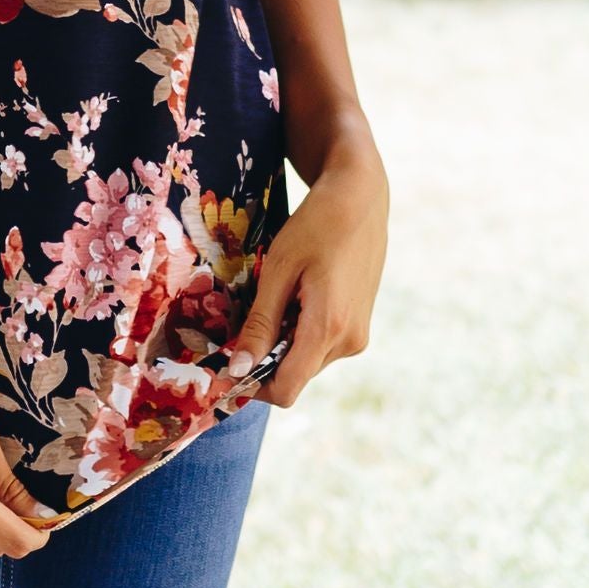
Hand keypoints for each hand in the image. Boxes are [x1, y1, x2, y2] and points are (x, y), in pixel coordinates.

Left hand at [230, 142, 388, 408]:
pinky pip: (320, 345)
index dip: (253, 386)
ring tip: (280, 298)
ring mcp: (358, 335)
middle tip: (248, 318)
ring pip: (306, 361)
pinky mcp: (359, 326)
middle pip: (294, 375)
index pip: (287, 389)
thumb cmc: (316, 226)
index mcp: (328, 329)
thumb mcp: (279, 271)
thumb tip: (239, 370)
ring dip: (283, 343)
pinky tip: (298, 296)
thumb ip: (260, 324)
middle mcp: (349, 341)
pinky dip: (300, 332)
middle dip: (265, 358)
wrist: (360, 198)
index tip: (227, 365)